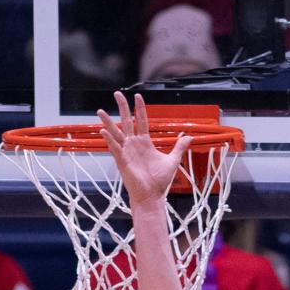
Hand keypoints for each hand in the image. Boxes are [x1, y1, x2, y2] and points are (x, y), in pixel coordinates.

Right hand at [97, 91, 191, 206]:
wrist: (152, 196)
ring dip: (108, 122)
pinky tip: (102, 131)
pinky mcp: (122, 161)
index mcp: (144, 142)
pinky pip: (114, 148)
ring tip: (100, 111)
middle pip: (126, 121)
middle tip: (117, 93)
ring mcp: (126, 151)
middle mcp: (133, 144)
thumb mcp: (172, 161)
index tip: (137, 96)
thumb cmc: (159, 181)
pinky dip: (109, 140)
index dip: (139, 108)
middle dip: (122, 107)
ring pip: (116, 133)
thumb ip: (179, 148)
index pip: (141, 120)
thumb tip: (189, 137)